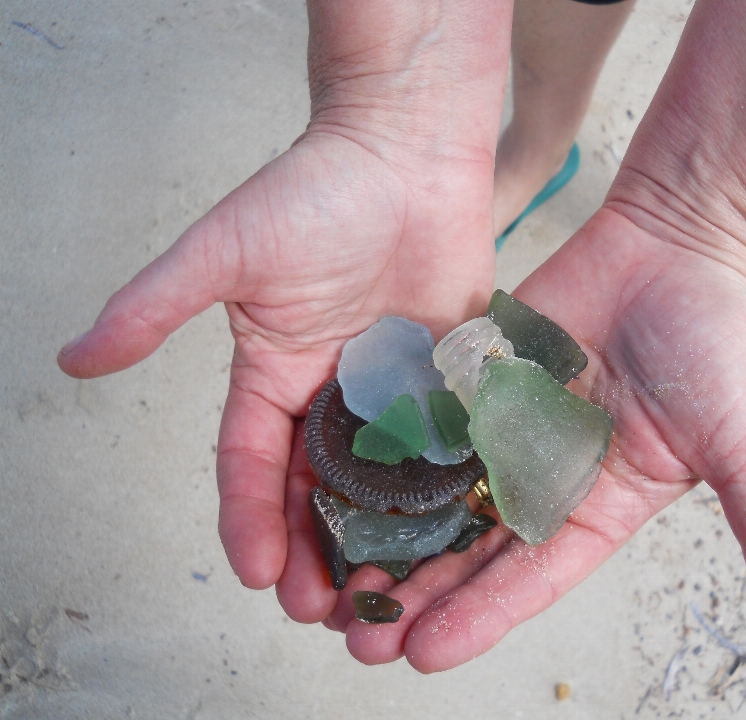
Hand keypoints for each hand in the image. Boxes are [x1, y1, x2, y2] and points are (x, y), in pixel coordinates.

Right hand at [57, 125, 497, 617]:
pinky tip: (448, 535)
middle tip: (323, 608)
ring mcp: (391, 388)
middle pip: (315, 488)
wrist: (407, 150)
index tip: (253, 570)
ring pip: (380, 480)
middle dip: (312, 549)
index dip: (248, 517)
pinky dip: (442, 490)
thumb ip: (155, 306)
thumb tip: (73, 358)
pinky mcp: (446, 376)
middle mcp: (330, 390)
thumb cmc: (317, 189)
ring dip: (377, 538)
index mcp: (273, 373)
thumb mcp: (226, 251)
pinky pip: (444, 442)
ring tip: (383, 594)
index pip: (251, 461)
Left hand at [325, 207, 745, 671]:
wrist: (678, 245)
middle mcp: (546, 478)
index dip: (480, 615)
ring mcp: (506, 429)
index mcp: (599, 508)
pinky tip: (339, 480)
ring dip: (391, 534)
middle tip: (357, 634)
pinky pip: (429, 422)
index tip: (424, 653)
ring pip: (438, 493)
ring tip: (335, 575)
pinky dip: (389, 454)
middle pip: (471, 548)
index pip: (531, 577)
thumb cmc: (715, 342)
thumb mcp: (739, 443)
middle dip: (419, 592)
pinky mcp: (479, 382)